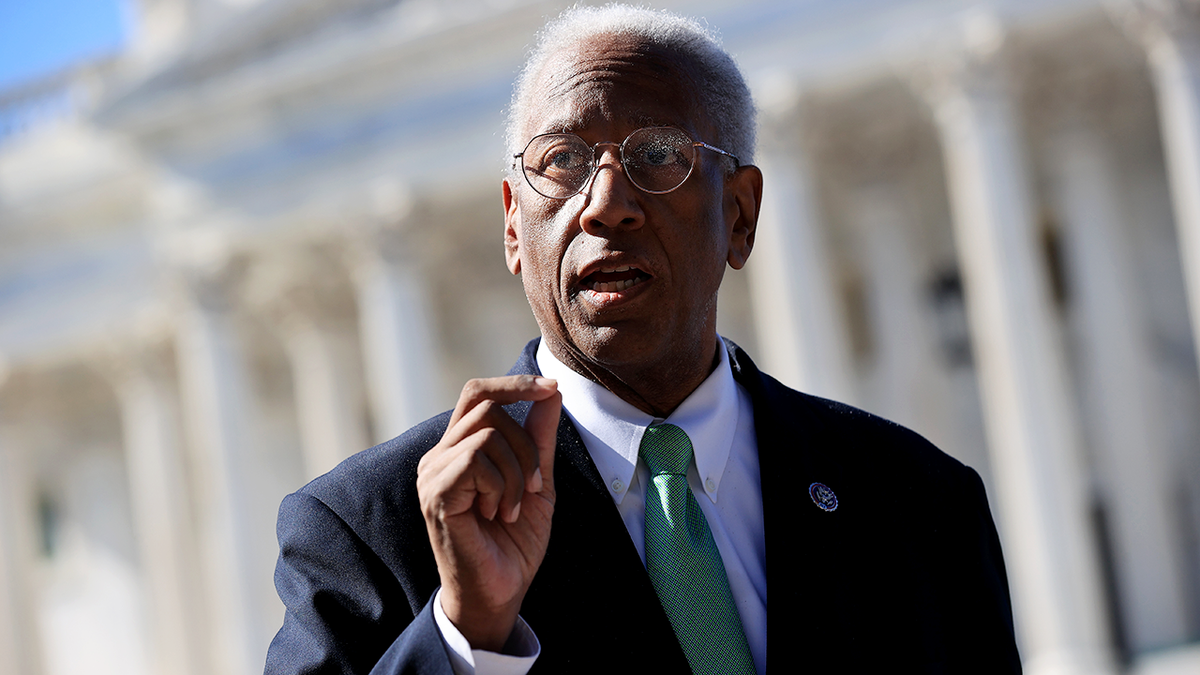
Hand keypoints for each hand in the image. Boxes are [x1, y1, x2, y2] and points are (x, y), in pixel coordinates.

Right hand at [416, 375, 561, 650]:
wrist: (500, 592)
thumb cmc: (513, 542)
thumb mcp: (537, 481)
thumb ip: (540, 437)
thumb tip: (552, 391)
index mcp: (459, 448)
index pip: (479, 393)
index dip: (515, 384)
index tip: (552, 388)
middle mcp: (439, 455)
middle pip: (487, 406)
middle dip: (526, 443)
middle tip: (535, 485)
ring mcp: (433, 473)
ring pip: (488, 434)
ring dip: (517, 471)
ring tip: (513, 509)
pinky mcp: (436, 493)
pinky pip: (477, 460)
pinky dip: (503, 487)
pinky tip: (498, 515)